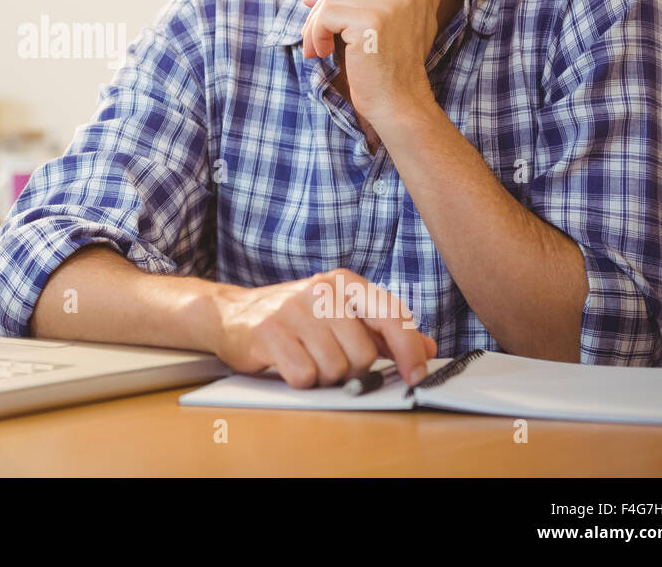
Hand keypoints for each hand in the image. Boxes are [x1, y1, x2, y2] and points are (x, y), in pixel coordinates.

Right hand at [211, 268, 436, 387]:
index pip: (392, 316)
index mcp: (345, 282)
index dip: (410, 350)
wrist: (233, 313)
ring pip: (335, 369)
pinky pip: (305, 375)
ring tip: (307, 359)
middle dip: (352, 369)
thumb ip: (383, 331)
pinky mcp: (269, 332)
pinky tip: (288, 363)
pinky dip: (300, 379)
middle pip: (363, 354)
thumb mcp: (340, 315)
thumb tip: (429, 348)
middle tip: (330, 360)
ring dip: (324, 376)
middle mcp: (321, 289)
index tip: (417, 376)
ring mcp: (294, 309)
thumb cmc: (294, 318)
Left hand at [300, 0, 464, 126]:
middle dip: (320, 13)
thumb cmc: (397, 67)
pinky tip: (321, 52)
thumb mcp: (418, 24)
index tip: (316, 13)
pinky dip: (315, 35)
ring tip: (316, 50)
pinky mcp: (369, 20)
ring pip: (330, 1)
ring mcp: (388, 4)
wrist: (399, 101)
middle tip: (314, 40)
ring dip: (314, 28)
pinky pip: (325, 15)